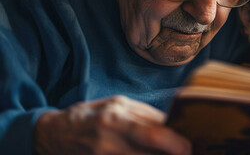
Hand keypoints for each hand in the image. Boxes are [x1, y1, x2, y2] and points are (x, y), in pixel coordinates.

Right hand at [34, 96, 190, 154]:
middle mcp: (108, 140)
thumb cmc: (92, 115)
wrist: (54, 133)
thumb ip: (146, 115)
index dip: (175, 144)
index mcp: (116, 118)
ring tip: (166, 153)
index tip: (189, 147)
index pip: (153, 134)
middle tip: (183, 153)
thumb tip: (174, 124)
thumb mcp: (118, 105)